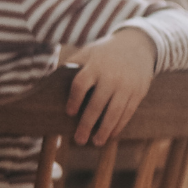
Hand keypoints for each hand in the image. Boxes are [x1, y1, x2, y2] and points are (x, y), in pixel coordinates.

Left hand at [63, 28, 155, 144]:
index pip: (81, 84)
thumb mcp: (88, 53)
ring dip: (105, 130)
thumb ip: (71, 66)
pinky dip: (119, 125)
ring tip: (96, 142)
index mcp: (95, 65)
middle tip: (79, 140)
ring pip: (114, 112)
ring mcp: (126, 85)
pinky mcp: (138, 92)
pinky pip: (128, 112)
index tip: (69, 112)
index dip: (74, 99)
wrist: (138, 45)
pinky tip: (111, 134)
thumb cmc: (104, 53)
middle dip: (87, 124)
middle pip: (97, 104)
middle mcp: (111, 76)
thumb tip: (49, 83)